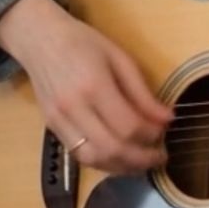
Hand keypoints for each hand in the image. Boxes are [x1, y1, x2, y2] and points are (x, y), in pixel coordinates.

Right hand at [0, 0, 172, 174]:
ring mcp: (58, 122)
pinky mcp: (51, 128)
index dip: (152, 134)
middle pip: (110, 149)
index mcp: (94, 86)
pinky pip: (78, 155)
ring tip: (144, 162)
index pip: (127, 125)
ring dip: (121, 167)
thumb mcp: (121, 59)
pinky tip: (120, 156)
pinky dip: (102, 161)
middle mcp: (73, 109)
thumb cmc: (85, 43)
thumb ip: (143, 93)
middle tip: (161, 156)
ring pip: (92, 159)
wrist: (41, 40)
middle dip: (141, 159)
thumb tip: (167, 118)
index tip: (168, 130)